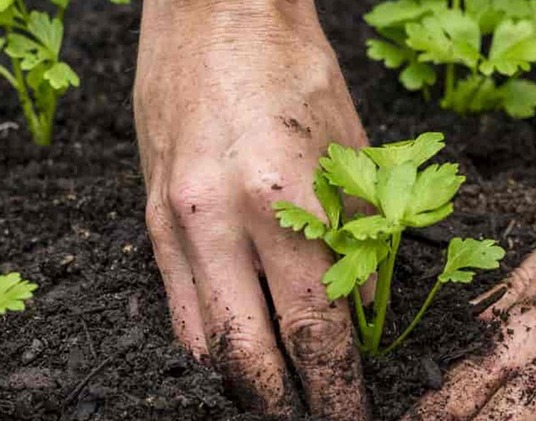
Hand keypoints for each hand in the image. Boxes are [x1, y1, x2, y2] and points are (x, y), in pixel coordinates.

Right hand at [133, 1, 368, 417]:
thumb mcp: (351, 153)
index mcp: (283, 201)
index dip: (336, 383)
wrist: (216, 14)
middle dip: (287, 400)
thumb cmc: (296, 72)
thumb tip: (363, 315)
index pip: (316, 326)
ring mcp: (175, 220)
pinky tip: (231, 354)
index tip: (351, 411)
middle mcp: (218, 219)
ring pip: (205, 338)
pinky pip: (174, 302)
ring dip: (244, 380)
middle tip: (313, 418)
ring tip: (275, 397)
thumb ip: (359, 241)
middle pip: (253, 351)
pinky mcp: (150, 213)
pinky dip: (206, 340)